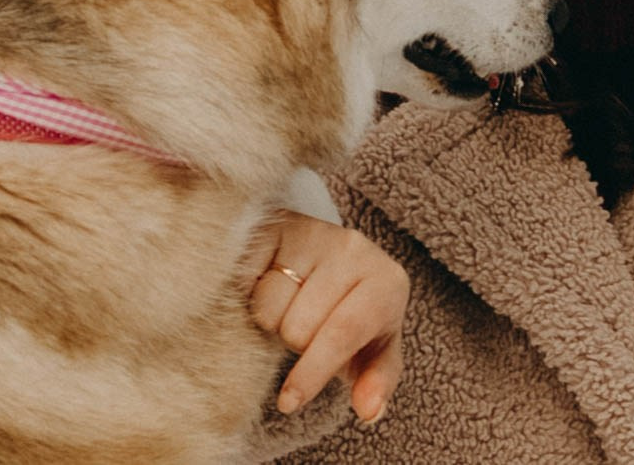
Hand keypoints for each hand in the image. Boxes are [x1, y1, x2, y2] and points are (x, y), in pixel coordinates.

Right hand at [242, 211, 409, 422]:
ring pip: (268, 303)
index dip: (312, 372)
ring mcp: (314, 231)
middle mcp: (354, 249)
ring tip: (286, 305)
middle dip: (292, 342)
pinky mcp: (276, 223)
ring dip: (268, 319)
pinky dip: (246, 292)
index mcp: (387, 283)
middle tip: (301, 329)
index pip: (343, 333)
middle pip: (299, 326)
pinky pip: (246, 276)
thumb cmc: (356, 316)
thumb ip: (376, 382)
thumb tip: (369, 411)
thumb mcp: (374, 350)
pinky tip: (262, 288)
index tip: (288, 403)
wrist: (332, 262)